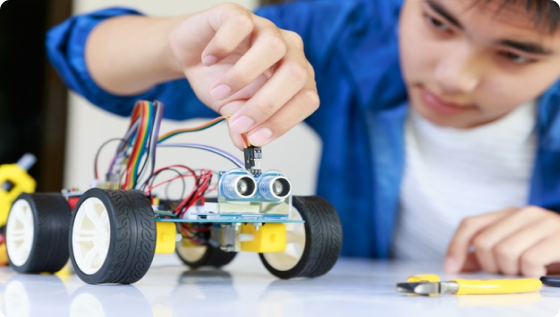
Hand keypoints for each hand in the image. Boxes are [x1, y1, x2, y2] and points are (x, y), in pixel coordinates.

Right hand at [168, 3, 317, 148]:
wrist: (192, 55)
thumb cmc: (220, 82)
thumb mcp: (232, 111)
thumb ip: (242, 127)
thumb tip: (245, 144)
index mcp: (295, 78)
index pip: (307, 100)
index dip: (284, 121)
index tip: (256, 138)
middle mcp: (288, 51)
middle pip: (296, 75)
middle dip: (266, 105)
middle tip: (237, 122)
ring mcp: (266, 28)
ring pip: (273, 48)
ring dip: (243, 77)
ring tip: (218, 92)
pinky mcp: (239, 13)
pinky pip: (241, 25)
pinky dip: (223, 47)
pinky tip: (209, 60)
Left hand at [444, 206, 559, 276]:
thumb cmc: (551, 253)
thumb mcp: (517, 250)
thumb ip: (487, 255)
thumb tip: (457, 265)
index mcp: (509, 214)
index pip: (470, 225)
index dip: (456, 247)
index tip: (451, 268)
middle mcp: (524, 213)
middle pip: (484, 243)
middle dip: (491, 266)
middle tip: (510, 272)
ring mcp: (544, 222)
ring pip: (504, 252)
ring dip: (513, 271)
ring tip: (528, 271)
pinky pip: (529, 260)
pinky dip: (530, 273)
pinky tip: (540, 272)